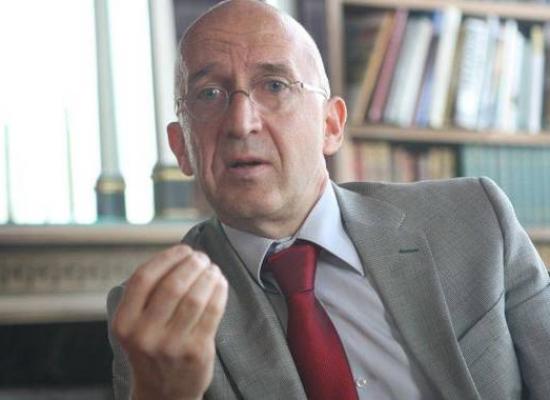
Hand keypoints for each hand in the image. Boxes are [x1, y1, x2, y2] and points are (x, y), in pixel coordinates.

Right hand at [112, 244, 227, 399]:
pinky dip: (219, 292)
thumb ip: (148, 295)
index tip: (183, 249)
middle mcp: (144, 335)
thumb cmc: (153, 348)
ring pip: (195, 297)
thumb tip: (179, 255)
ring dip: (208, 276)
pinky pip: (212, 312)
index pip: (143, 278)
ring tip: (213, 269)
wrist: (163, 393)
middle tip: (202, 257)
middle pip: (172, 285)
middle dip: (192, 264)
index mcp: (124, 323)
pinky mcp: (196, 352)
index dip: (166, 258)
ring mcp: (171, 345)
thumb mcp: (136, 326)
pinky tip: (220, 283)